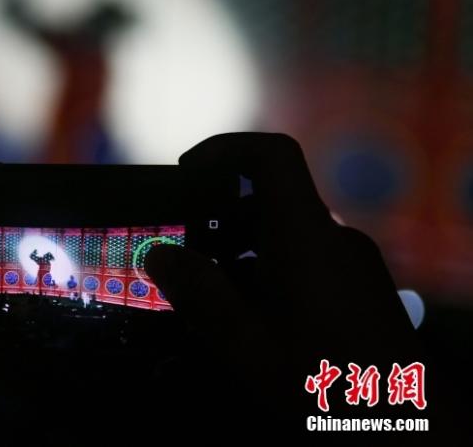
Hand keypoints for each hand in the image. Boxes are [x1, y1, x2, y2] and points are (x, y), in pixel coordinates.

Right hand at [145, 134, 419, 421]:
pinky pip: (308, 259)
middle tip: (186, 257)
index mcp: (305, 235)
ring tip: (215, 296)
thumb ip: (197, 292)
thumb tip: (157, 253)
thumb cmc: (326, 382)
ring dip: (243, 250)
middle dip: (220, 219)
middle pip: (270, 200)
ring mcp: (353, 263)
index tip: (186, 173)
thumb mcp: (245, 342)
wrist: (409, 427)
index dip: (224, 149)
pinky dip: (271, 271)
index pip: (270, 154)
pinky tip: (255, 319)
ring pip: (287, 233)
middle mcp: (334, 237)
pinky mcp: (362, 289)